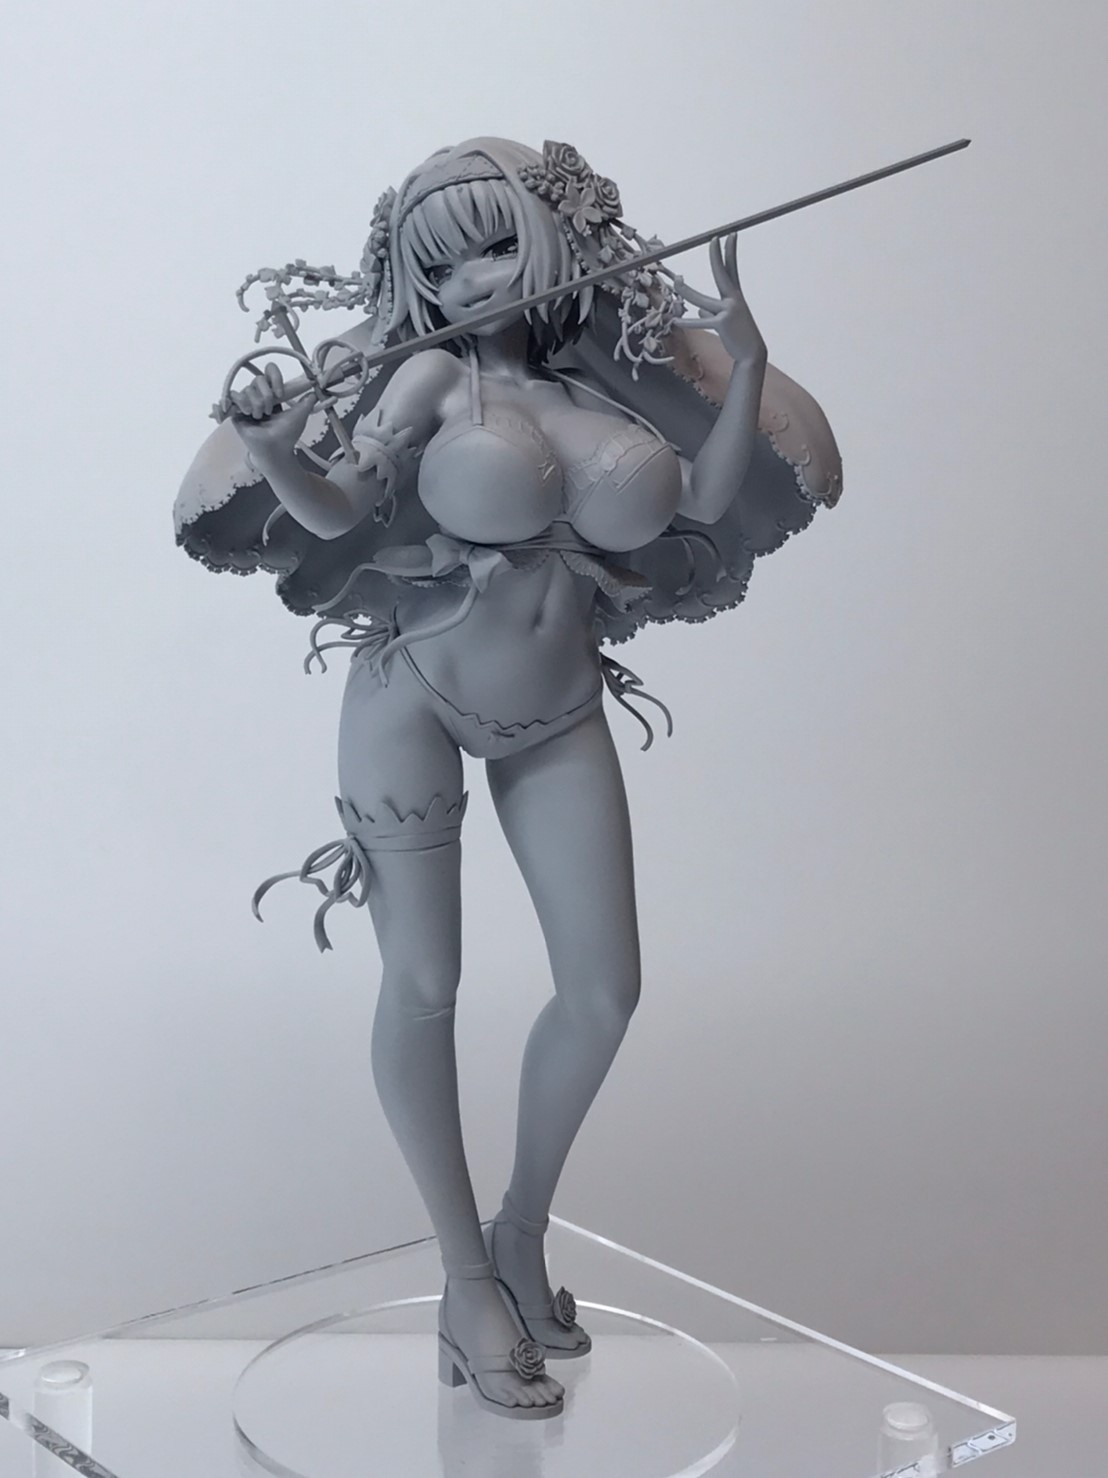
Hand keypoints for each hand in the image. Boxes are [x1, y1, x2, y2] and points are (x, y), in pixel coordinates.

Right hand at [225, 363, 316, 459]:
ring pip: (248, 389)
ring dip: (257, 404)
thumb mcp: (300, 415)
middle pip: (258, 379)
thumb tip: (314, 391)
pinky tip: (249, 412)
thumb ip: (307, 402)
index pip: (269, 371)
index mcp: (273, 393)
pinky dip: (242, 402)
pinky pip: (234, 395)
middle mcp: (259, 395)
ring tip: (259, 417)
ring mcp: (247, 402)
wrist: (275, 449)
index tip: (281, 393)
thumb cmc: (286, 435)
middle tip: (270, 411)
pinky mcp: (235, 410)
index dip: (275, 377)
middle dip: (266, 395)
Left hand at [673, 232, 766, 365]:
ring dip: (686, 291)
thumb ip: (710, 312)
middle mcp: (734, 299)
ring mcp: (728, 310)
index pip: (732, 269)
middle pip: (722, 273)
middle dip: (717, 256)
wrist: (750, 352)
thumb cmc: (738, 335)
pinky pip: (700, 322)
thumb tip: (697, 310)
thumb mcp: (725, 320)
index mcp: (736, 296)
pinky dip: (687, 323)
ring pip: (701, 299)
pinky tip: (676, 322)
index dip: (730, 252)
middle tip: (714, 239)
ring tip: (677, 281)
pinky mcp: (721, 324)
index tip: (729, 235)